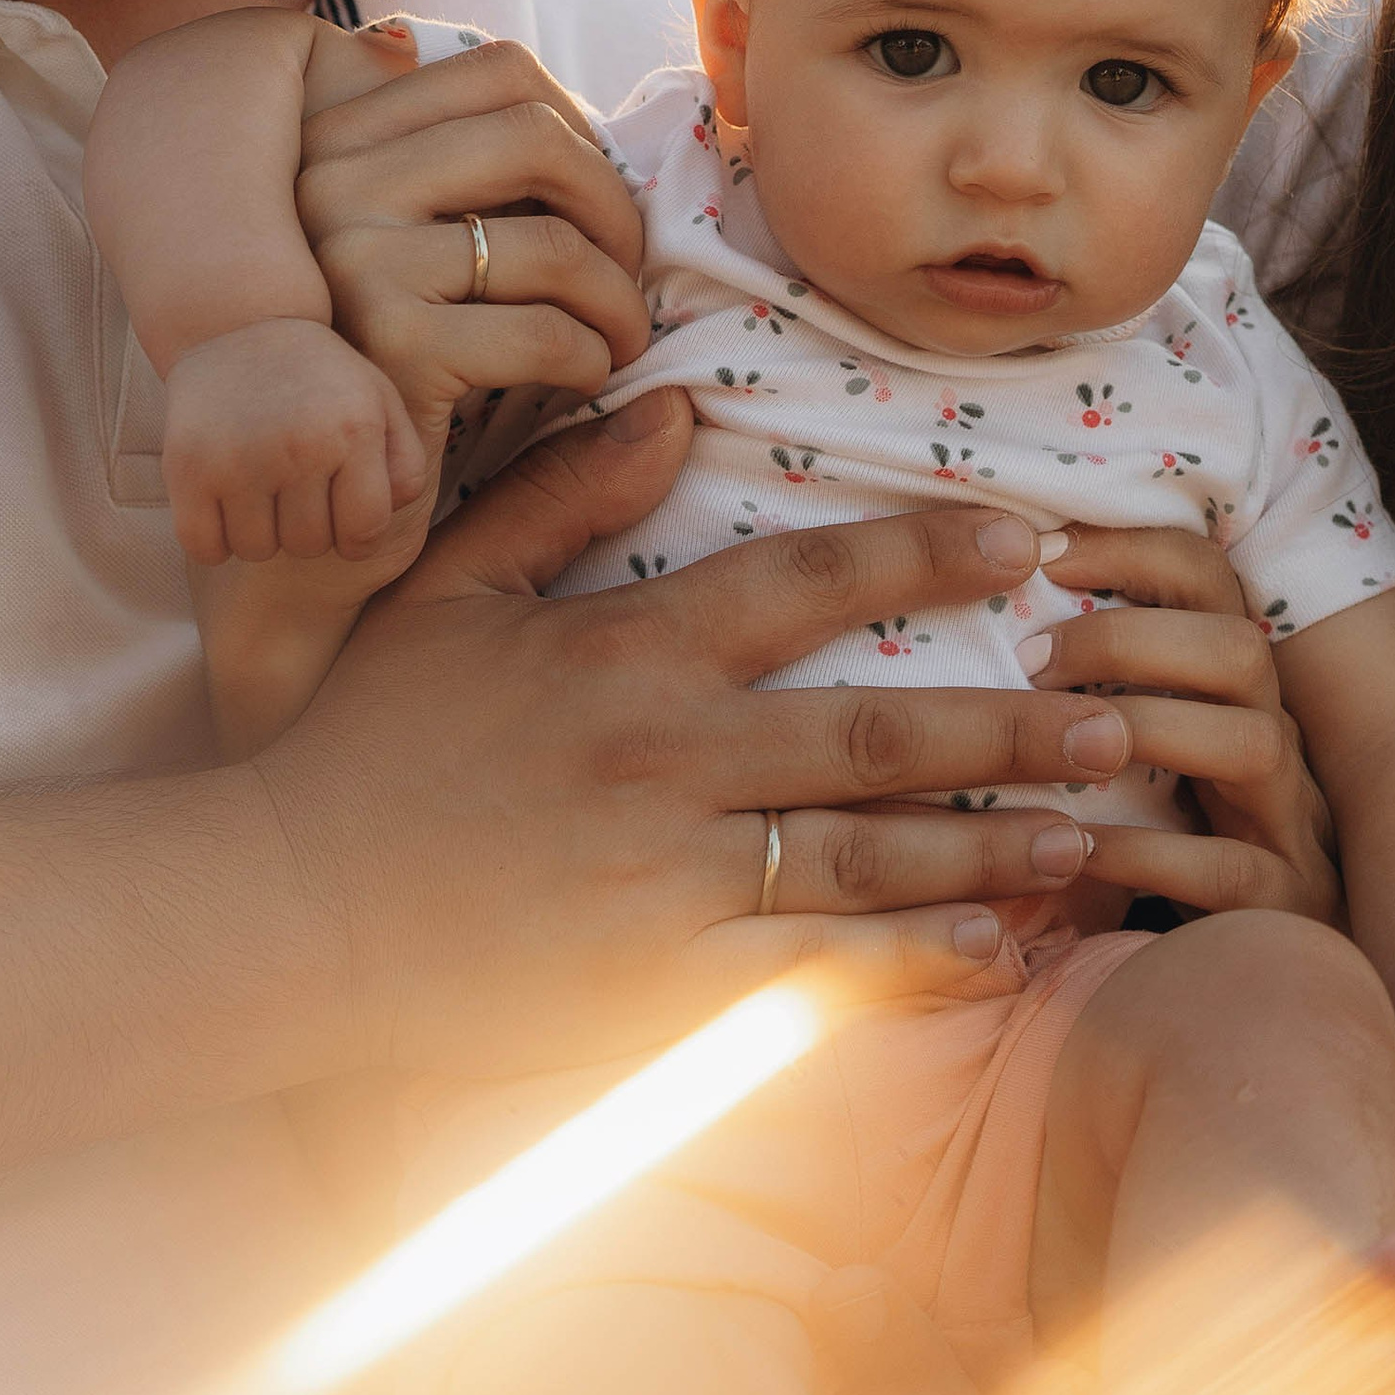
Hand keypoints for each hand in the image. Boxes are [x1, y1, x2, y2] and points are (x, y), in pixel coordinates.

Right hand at [159, 318, 426, 566]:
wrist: (238, 320)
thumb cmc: (321, 376)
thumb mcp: (379, 401)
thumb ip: (405, 464)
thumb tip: (386, 518)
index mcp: (355, 429)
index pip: (363, 531)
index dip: (357, 538)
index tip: (344, 523)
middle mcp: (299, 444)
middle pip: (308, 544)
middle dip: (308, 529)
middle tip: (296, 494)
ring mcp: (240, 456)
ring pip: (256, 549)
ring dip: (260, 534)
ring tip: (261, 493)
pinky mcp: (187, 465)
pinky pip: (203, 546)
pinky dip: (212, 541)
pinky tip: (222, 508)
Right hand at [247, 421, 1143, 1082]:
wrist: (275, 912)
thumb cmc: (357, 746)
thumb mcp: (444, 590)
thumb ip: (564, 492)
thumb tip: (680, 400)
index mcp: (624, 656)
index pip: (810, 585)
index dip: (931, 557)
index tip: (1034, 543)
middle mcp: (664, 763)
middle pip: (878, 733)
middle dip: (1012, 726)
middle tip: (1120, 717)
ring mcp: (665, 884)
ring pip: (867, 860)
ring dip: (990, 850)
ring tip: (1090, 836)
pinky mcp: (655, 994)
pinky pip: (810, 979)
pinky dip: (907, 967)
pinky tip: (992, 956)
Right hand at [296, 35, 653, 468]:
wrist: (308, 512)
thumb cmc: (389, 373)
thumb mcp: (424, 254)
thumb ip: (481, 181)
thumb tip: (605, 126)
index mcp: (337, 138)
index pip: (499, 70)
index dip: (583, 133)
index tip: (597, 205)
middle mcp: (328, 181)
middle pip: (536, 134)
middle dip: (616, 208)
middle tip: (631, 271)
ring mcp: (351, 259)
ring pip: (556, 243)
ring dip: (619, 300)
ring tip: (619, 337)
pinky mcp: (390, 346)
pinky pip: (548, 332)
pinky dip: (594, 359)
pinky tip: (583, 381)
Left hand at [1010, 521, 1340, 919]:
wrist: (1260, 969)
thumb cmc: (1165, 848)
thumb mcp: (1131, 759)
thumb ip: (1081, 693)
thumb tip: (973, 624)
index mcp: (1234, 690)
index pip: (1209, 580)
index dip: (1133, 549)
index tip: (1042, 551)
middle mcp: (1275, 740)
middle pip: (1242, 649)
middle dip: (1132, 639)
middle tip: (1031, 659)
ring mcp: (1292, 824)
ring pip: (1255, 745)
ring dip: (1149, 729)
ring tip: (1057, 746)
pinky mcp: (1286, 905)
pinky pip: (1229, 870)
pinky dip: (1146, 853)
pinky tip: (1075, 847)